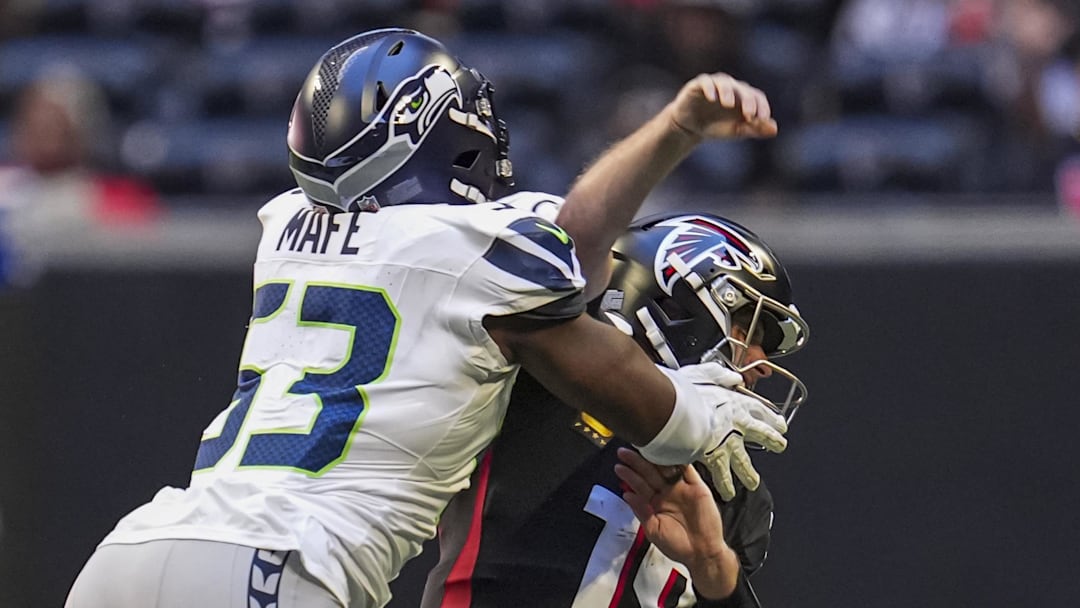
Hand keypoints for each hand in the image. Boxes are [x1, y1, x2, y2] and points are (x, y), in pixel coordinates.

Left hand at [614, 447, 740, 598]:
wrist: (702, 553)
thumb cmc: (677, 545)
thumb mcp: (654, 530)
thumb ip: (641, 511)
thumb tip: (627, 494)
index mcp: (655, 503)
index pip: (640, 485)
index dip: (629, 475)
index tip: (618, 466)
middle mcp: (667, 493)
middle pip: (650, 473)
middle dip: (637, 462)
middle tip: (624, 452)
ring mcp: (682, 488)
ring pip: (667, 469)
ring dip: (656, 458)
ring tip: (643, 448)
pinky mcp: (697, 487)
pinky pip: (689, 471)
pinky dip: (681, 461)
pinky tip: (671, 451)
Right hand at [667, 72, 777, 140]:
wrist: (690, 127)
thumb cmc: (716, 127)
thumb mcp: (736, 131)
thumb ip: (754, 129)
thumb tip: (774, 129)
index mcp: (743, 97)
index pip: (757, 97)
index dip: (762, 106)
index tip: (763, 119)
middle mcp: (731, 87)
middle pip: (742, 90)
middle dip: (748, 101)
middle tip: (750, 115)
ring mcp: (715, 84)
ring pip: (724, 83)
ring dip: (728, 92)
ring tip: (728, 104)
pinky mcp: (698, 85)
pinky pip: (705, 82)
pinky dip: (709, 88)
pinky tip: (711, 98)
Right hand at [675, 362, 786, 500]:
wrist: (677, 410)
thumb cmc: (686, 390)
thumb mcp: (705, 373)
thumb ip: (721, 375)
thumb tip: (732, 376)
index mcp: (736, 403)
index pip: (760, 411)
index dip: (771, 417)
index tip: (779, 424)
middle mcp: (737, 424)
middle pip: (761, 434)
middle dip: (773, 441)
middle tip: (780, 446)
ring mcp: (728, 443)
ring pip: (744, 461)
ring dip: (749, 472)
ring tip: (754, 482)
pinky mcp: (716, 458)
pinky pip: (723, 475)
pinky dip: (726, 485)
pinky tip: (728, 493)